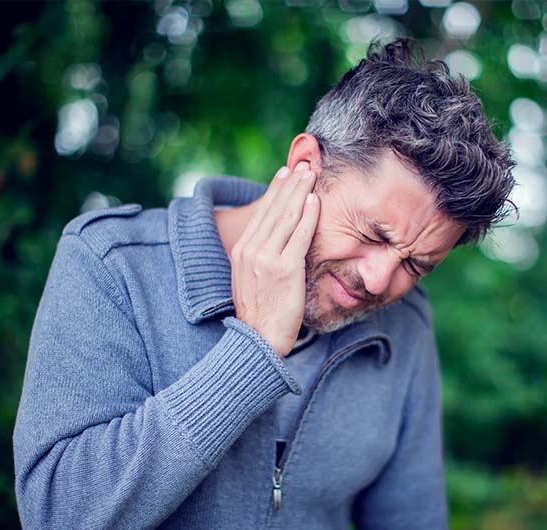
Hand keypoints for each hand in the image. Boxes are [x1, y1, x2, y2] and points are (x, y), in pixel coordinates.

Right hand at [230, 161, 320, 357]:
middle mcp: (251, 250)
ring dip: (300, 192)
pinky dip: (308, 216)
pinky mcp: (284, 269)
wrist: (257, 339)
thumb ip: (258, 255)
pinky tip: (314, 201)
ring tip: (311, 174)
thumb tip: (273, 239)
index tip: (285, 174)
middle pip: (273, 209)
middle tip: (303, 165)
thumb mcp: (248, 277)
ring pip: (286, 217)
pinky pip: (299, 236)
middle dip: (290, 184)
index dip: (275, 190)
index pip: (261, 213)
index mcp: (241, 250)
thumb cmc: (258, 310)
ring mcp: (266, 258)